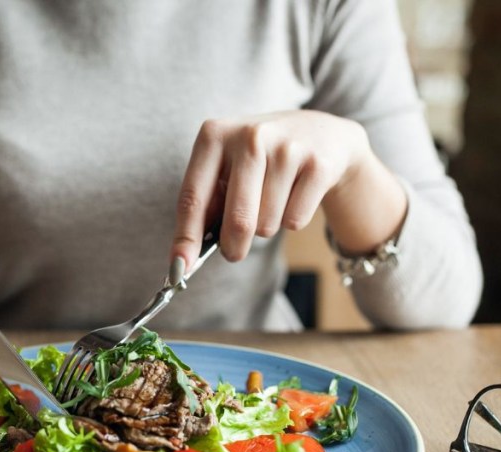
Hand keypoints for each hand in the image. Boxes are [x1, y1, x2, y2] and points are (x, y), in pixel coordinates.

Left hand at [172, 110, 402, 267]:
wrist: (321, 133)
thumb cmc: (260, 160)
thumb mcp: (226, 167)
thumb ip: (206, 204)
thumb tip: (185, 258)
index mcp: (215, 135)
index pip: (193, 197)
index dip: (186, 238)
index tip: (179, 268)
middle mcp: (250, 136)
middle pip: (237, 220)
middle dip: (233, 247)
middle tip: (233, 252)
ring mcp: (287, 149)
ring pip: (267, 225)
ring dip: (266, 226)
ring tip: (273, 199)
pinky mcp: (318, 165)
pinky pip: (294, 221)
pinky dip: (292, 220)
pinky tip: (295, 194)